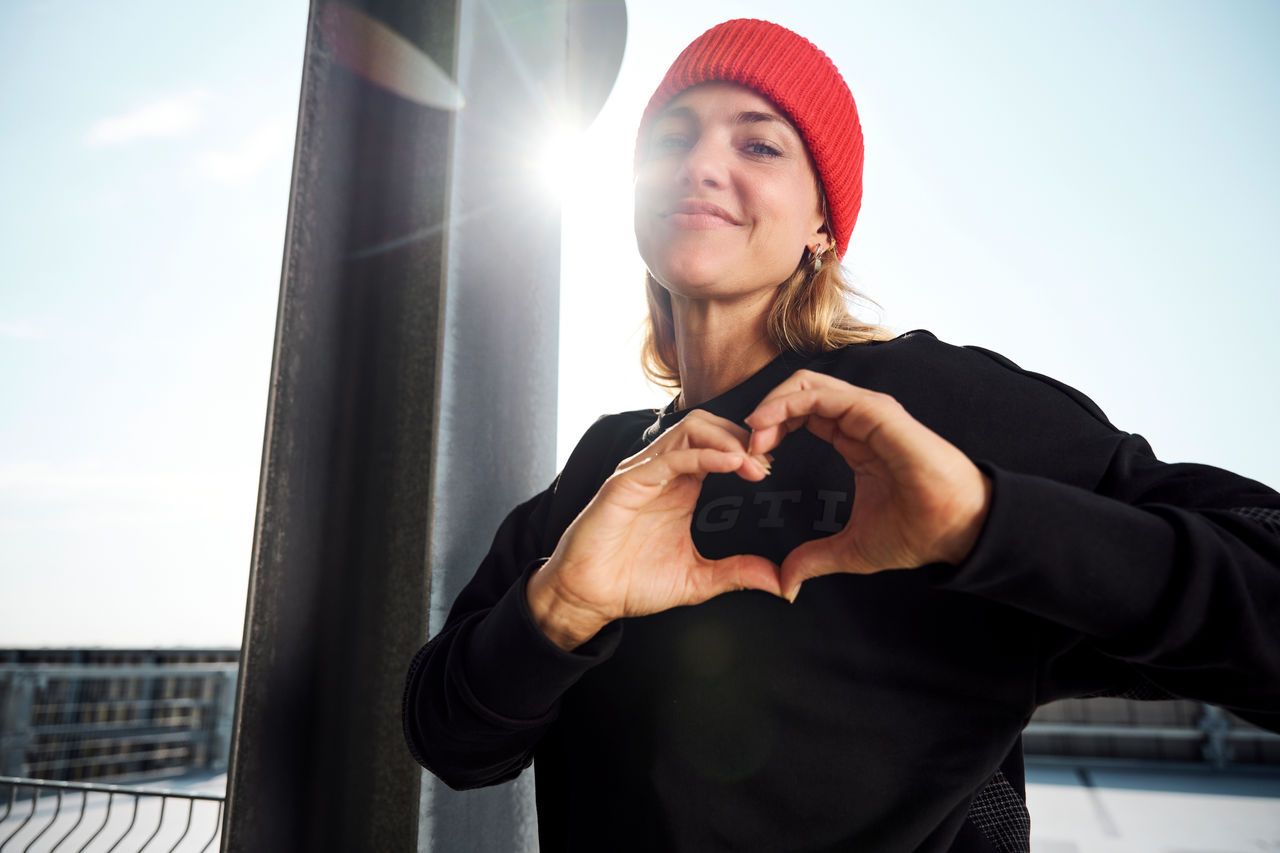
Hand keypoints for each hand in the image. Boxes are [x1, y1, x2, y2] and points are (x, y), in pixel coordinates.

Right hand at [530, 410, 782, 647]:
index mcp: (682, 486)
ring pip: (690, 429)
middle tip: (768, 462)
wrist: (589, 598)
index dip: (749, 449)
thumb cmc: (633, 582)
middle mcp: (664, 472)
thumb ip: (738, 573)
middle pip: (708, 426)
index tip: (773, 469)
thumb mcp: (698, 578)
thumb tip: (782, 583)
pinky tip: (731, 463)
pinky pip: (667, 458)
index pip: (719, 445)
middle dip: (742, 437)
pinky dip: (702, 455)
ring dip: (727, 439)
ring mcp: (644, 474)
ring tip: (754, 461)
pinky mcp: (625, 484)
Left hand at [744, 370, 991, 601]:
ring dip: (771, 405)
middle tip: (745, 446)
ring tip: (752, 435)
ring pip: (806, 385)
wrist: (956, 531)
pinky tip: (768, 427)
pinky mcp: (876, 412)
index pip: (803, 415)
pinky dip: (789, 404)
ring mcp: (868, 412)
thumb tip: (786, 583)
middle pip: (799, 392)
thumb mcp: (850, 549)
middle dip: (765, 413)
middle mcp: (859, 419)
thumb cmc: (917, 533)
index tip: (751, 460)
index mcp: (854, 439)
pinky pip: (823, 394)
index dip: (771, 429)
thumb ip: (814, 559)